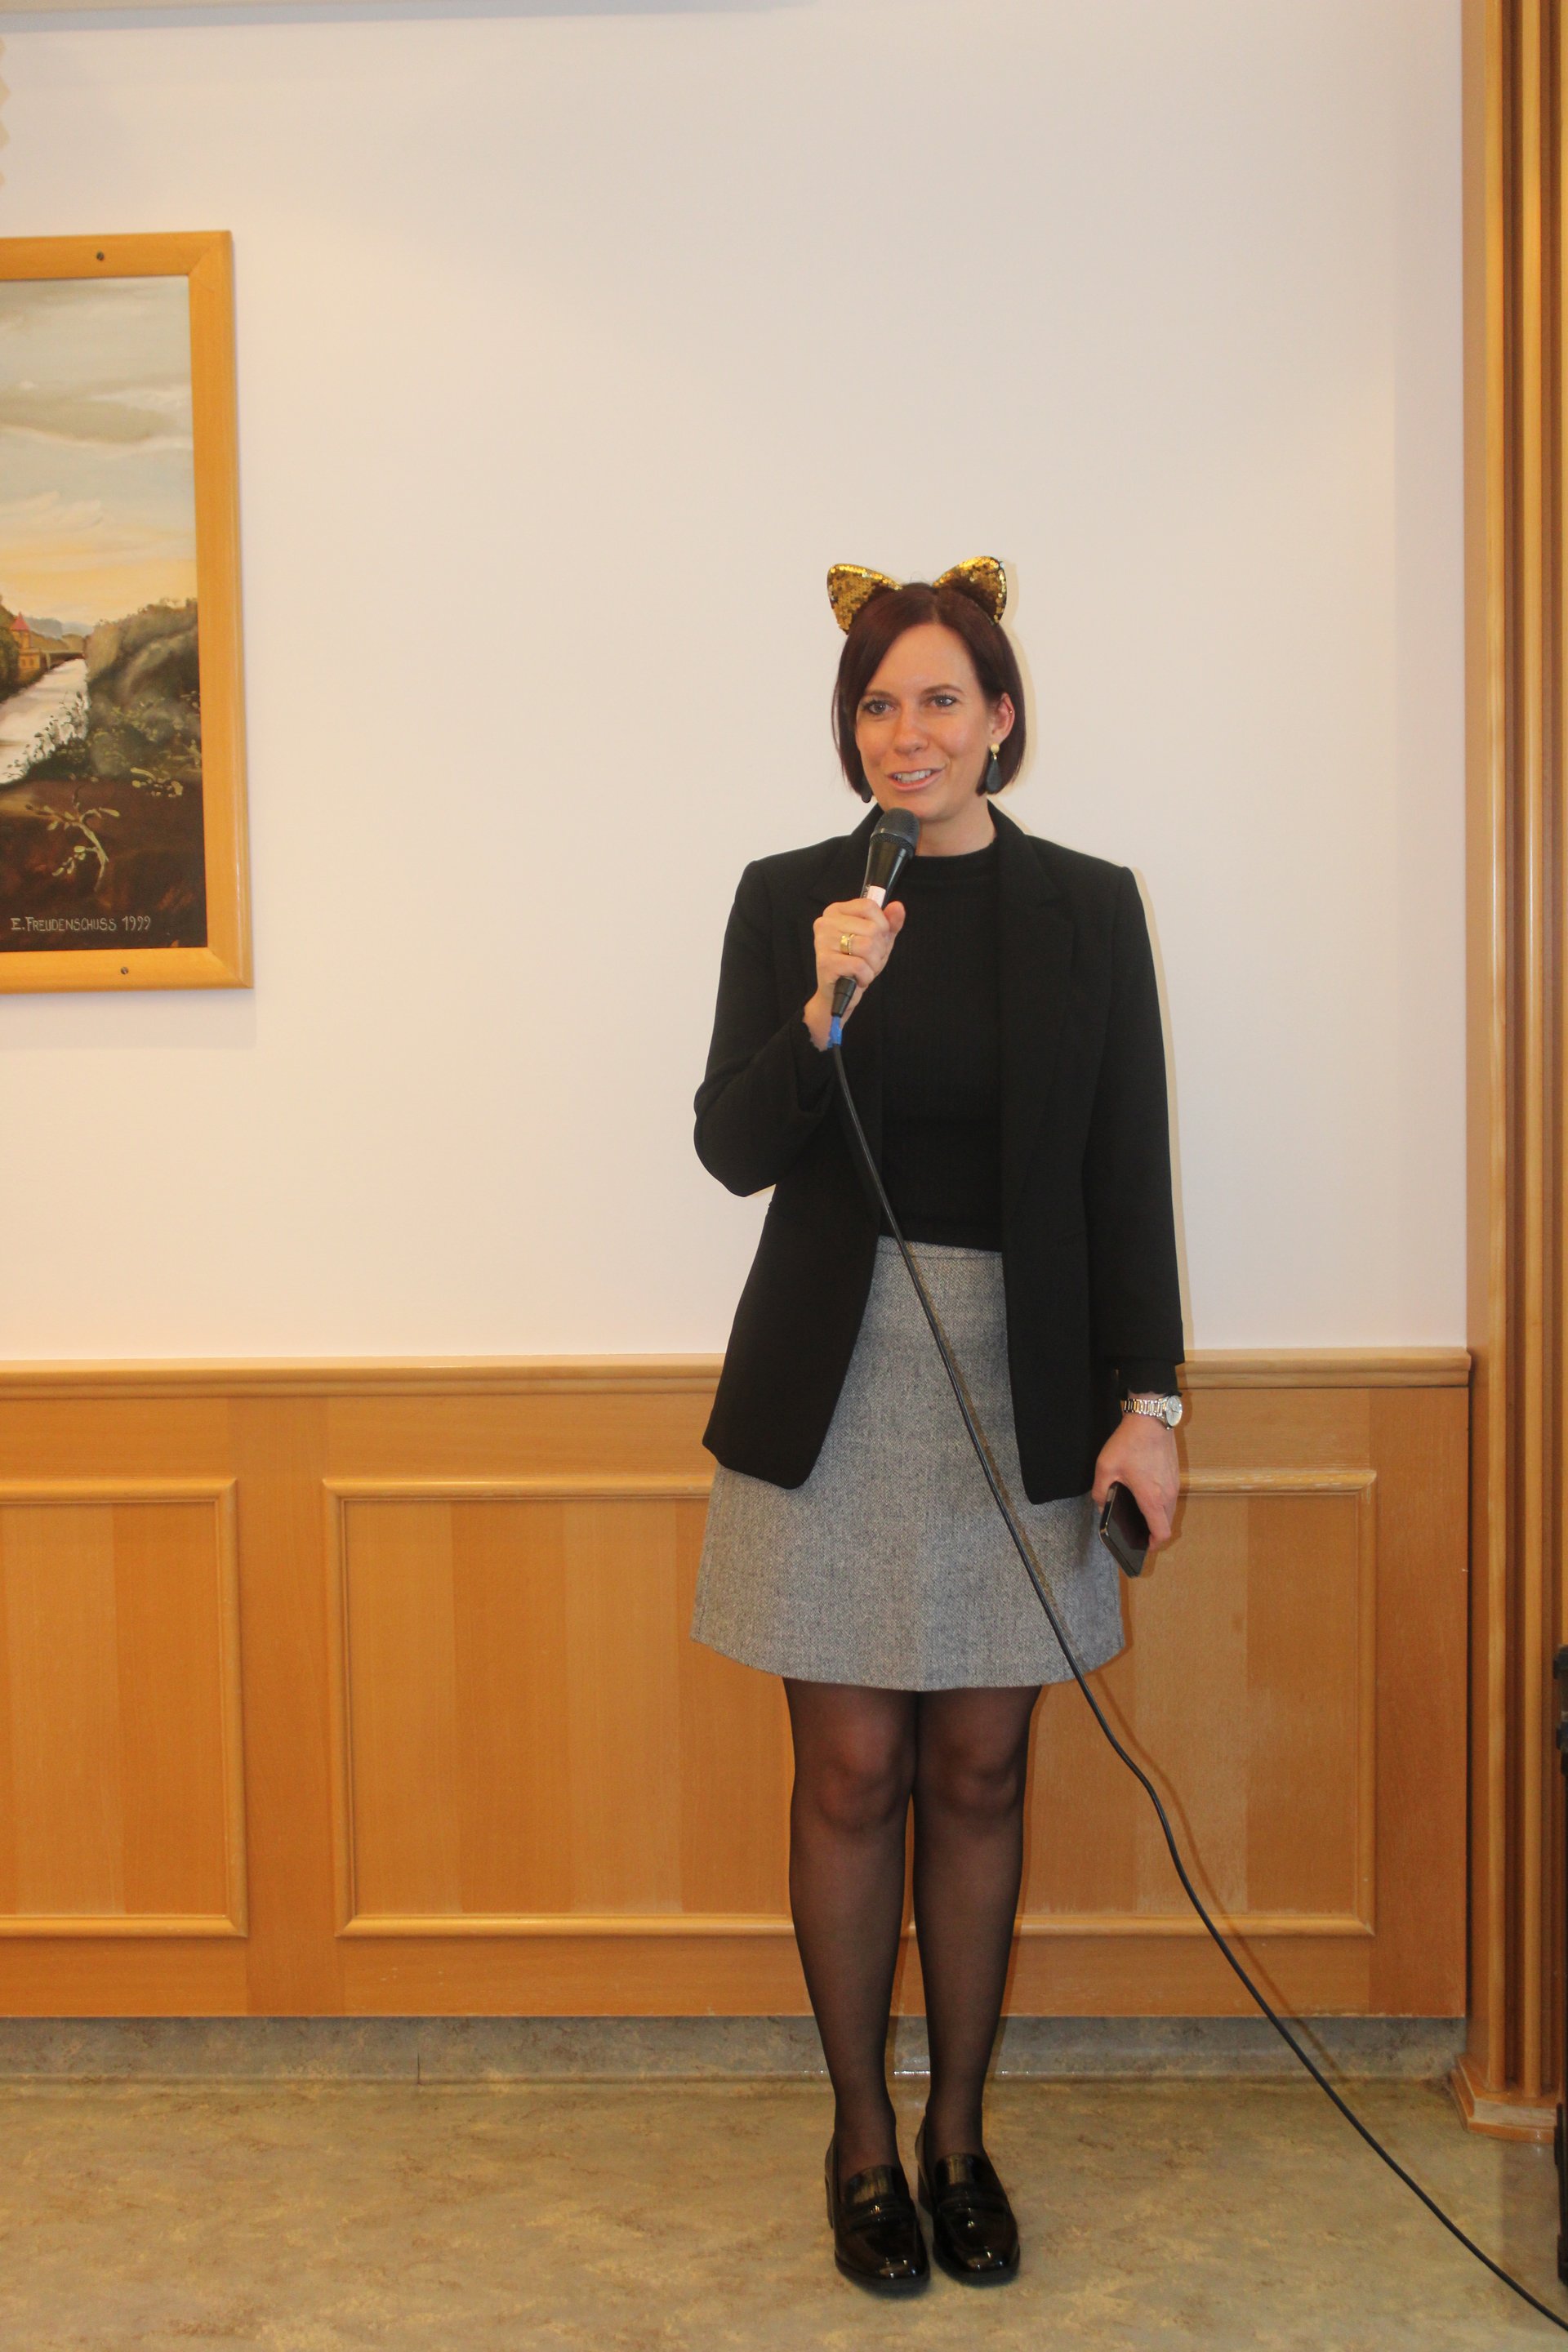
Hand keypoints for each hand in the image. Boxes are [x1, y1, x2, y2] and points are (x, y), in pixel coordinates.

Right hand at [802, 895, 906, 1049]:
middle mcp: (825, 923)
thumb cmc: (857, 963)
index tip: (876, 939)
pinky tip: (857, 978)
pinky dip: (865, 976)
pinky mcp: (825, 962)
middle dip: (878, 949)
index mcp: (836, 911)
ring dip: (873, 964)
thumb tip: (898, 907)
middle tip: (867, 959)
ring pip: (867, 946)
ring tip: (863, 969)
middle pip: (871, 928)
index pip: (869, 906)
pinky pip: (860, 965)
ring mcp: (822, 942)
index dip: (881, 925)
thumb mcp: (878, 940)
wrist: (839, 994)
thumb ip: (890, 923)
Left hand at [1091, 1411, 1179, 1551]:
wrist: (1150, 1418)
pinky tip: (1145, 1494)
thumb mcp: (1105, 1467)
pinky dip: (1161, 1503)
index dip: (1153, 1544)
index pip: (1161, 1533)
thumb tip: (1101, 1505)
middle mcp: (1168, 1494)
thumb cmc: (1129, 1442)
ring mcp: (1174, 1484)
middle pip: (1166, 1524)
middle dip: (1153, 1532)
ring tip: (1139, 1513)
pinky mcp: (1175, 1474)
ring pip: (1170, 1511)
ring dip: (1158, 1517)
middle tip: (1137, 1531)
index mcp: (1151, 1498)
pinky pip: (1171, 1497)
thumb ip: (1100, 1491)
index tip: (1142, 1545)